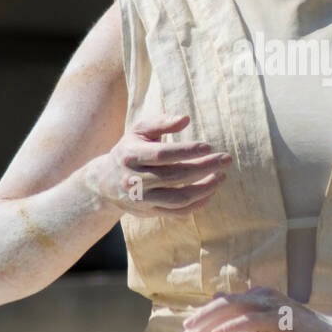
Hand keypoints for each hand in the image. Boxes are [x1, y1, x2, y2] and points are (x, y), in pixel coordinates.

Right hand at [81, 113, 230, 217]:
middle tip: (226, 159)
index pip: (162, 155)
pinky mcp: (150, 212)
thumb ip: (161, 122)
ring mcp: (142, 199)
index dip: (187, 151)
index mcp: (131, 155)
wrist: (105, 182)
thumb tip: (185, 119)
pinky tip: (211, 191)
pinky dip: (198, 204)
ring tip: (222, 176)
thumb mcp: (139, 131)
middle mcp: (134, 179)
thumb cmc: (130, 149)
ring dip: (205, 188)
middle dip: (204, 167)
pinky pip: (179, 212)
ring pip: (179, 198)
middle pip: (174, 176)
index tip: (209, 147)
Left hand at [175, 285, 331, 331]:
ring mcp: (273, 305)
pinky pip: (252, 320)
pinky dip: (233, 326)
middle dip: (198, 323)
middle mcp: (262, 296)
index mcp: (257, 298)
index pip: (221, 308)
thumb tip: (217, 323)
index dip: (200, 323)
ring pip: (232, 309)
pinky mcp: (282, 318)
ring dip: (209, 323)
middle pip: (221, 306)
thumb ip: (245, 327)